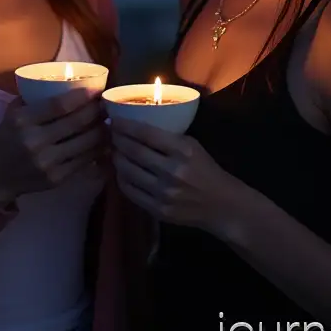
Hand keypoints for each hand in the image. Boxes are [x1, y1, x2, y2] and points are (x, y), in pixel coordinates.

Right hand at [0, 89, 105, 207]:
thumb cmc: (6, 137)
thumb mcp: (13, 113)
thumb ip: (35, 99)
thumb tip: (68, 84)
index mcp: (23, 121)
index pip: (59, 105)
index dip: (82, 96)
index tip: (97, 89)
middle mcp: (36, 141)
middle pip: (77, 123)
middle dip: (98, 111)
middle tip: (107, 104)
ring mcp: (48, 162)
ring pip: (86, 143)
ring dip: (103, 130)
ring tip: (109, 120)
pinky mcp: (57, 178)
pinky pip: (85, 160)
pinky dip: (98, 149)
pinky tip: (105, 141)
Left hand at [110, 117, 237, 231]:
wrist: (222, 206)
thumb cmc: (206, 170)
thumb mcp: (192, 146)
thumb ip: (167, 137)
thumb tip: (135, 127)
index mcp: (183, 150)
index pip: (146, 134)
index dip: (125, 126)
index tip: (113, 119)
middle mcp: (172, 171)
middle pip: (133, 151)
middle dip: (117, 140)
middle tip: (109, 133)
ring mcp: (164, 193)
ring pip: (128, 171)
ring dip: (116, 158)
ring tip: (113, 150)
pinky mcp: (158, 210)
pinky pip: (131, 191)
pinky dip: (121, 179)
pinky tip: (121, 171)